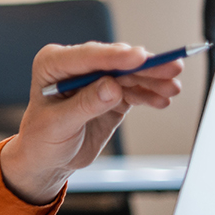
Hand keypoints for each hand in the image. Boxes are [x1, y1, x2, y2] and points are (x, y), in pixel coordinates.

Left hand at [0, 42, 184, 204]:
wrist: (47, 158)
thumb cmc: (42, 139)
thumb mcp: (59, 124)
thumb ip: (85, 104)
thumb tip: (112, 86)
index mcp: (52, 64)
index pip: (88, 56)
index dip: (115, 56)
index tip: (139, 57)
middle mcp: (75, 66)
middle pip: (114, 61)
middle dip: (144, 66)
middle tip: (172, 68)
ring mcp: (96, 79)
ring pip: (129, 74)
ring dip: (152, 80)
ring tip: (173, 88)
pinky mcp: (112, 94)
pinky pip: (133, 90)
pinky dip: (149, 94)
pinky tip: (162, 100)